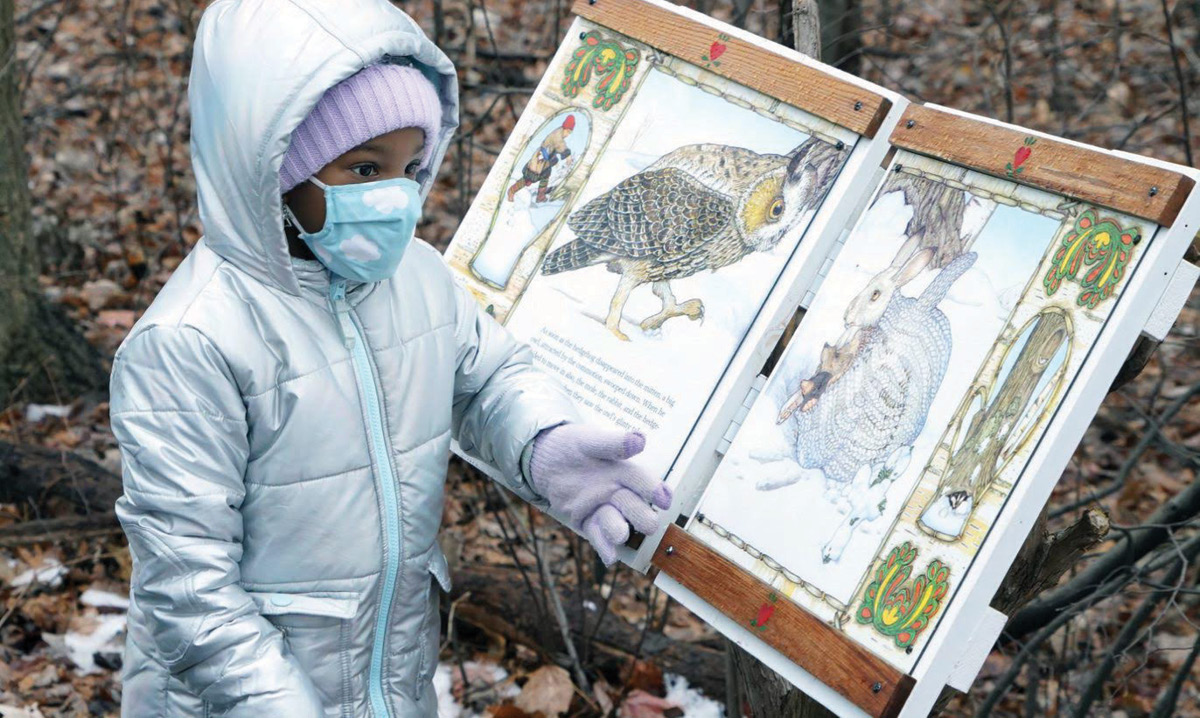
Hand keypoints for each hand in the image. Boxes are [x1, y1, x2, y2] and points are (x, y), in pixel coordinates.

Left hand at [529, 424, 672, 564]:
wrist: (548, 458)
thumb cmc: (575, 446)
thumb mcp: (591, 440)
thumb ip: (614, 443)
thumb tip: (640, 440)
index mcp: (623, 470)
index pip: (642, 481)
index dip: (654, 489)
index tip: (664, 499)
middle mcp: (617, 492)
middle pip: (634, 507)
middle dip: (641, 517)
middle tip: (649, 525)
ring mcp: (602, 508)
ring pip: (615, 523)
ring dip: (619, 530)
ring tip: (620, 536)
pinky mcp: (587, 520)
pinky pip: (597, 535)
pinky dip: (604, 547)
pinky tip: (609, 557)